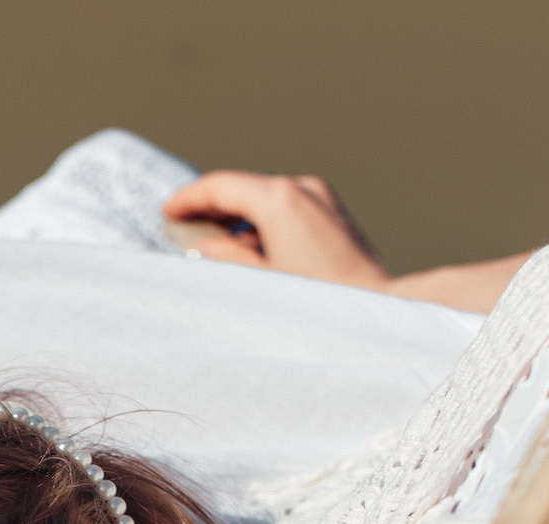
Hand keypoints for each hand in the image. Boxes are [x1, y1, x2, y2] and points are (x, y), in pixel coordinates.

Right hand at [162, 171, 391, 288]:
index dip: (188, 199)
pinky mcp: (335, 216)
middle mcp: (302, 189)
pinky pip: (288, 211)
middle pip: (244, 189)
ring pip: (266, 200)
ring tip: (214, 246)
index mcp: (279, 198)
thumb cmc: (320, 302)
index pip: (221, 186)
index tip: (166, 211)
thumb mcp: (259, 281)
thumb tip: (202, 244)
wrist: (382, 311)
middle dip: (212, 209)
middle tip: (181, 228)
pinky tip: (252, 252)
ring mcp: (322, 200)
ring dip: (238, 219)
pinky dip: (263, 224)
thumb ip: (223, 256)